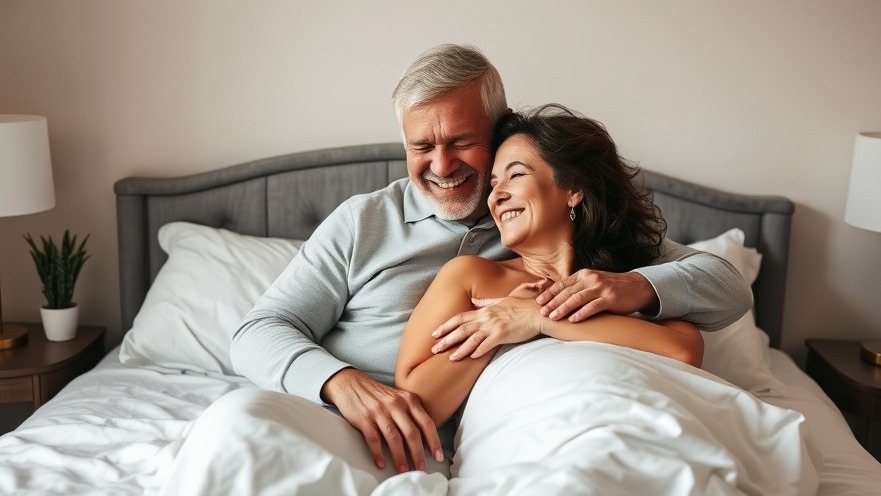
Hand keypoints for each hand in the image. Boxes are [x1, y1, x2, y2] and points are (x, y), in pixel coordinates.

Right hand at [320, 368, 442, 472]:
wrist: (351, 383)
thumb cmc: (378, 395)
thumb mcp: (399, 398)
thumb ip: (412, 413)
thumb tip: (425, 439)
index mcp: (409, 400)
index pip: (426, 422)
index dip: (434, 441)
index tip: (438, 456)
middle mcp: (396, 404)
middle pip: (412, 433)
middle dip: (418, 454)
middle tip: (421, 469)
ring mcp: (380, 411)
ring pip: (394, 438)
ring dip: (400, 457)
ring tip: (403, 470)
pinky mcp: (364, 418)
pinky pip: (374, 439)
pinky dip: (378, 453)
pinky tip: (381, 463)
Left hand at [431, 280, 549, 358]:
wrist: (537, 311)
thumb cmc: (522, 306)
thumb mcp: (501, 300)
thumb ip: (486, 302)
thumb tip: (473, 300)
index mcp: (484, 311)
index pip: (460, 318)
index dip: (446, 325)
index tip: (435, 332)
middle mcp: (486, 318)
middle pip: (461, 329)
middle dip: (446, 339)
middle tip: (434, 348)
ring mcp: (494, 326)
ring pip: (471, 338)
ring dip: (459, 349)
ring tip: (449, 358)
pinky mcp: (502, 334)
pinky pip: (487, 344)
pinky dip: (478, 351)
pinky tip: (470, 357)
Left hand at [535, 269, 657, 321]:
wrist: (637, 286)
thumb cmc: (611, 287)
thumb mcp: (593, 283)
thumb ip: (578, 287)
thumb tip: (558, 298)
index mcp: (584, 274)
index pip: (562, 284)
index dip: (549, 293)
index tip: (538, 302)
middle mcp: (591, 279)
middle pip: (567, 292)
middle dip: (552, 302)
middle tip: (541, 312)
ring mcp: (601, 288)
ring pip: (577, 298)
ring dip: (563, 308)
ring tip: (553, 317)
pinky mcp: (610, 298)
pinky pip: (593, 306)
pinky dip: (582, 313)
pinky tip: (573, 320)